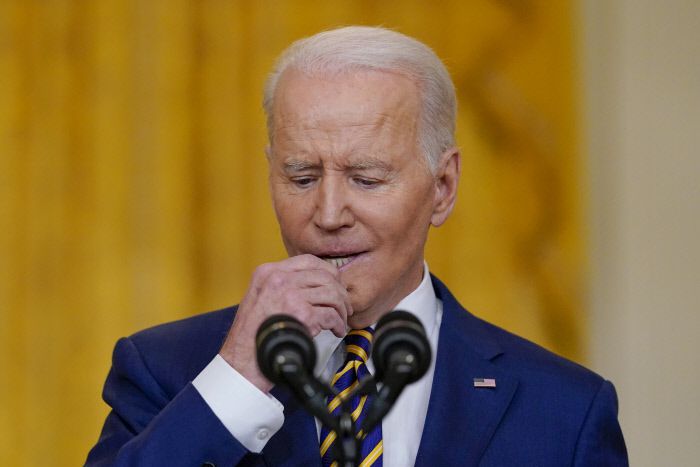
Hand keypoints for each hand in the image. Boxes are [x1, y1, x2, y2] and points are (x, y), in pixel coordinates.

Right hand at [219, 254, 352, 391]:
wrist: (241, 361)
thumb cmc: (251, 335)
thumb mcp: (258, 298)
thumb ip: (280, 286)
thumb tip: (312, 286)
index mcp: (268, 272)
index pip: (308, 261)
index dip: (328, 272)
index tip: (336, 284)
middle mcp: (279, 279)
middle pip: (325, 277)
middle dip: (340, 293)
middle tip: (344, 307)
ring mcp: (291, 295)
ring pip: (332, 294)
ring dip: (341, 310)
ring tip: (340, 320)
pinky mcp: (302, 315)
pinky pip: (331, 315)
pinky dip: (338, 325)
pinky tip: (336, 331)